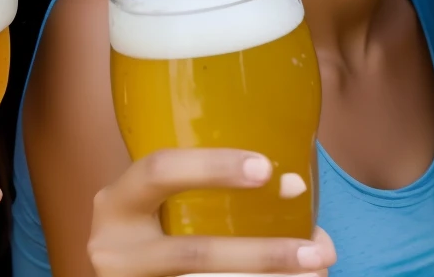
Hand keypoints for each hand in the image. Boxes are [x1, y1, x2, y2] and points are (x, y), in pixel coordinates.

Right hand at [87, 149, 335, 275]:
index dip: (211, 166)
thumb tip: (307, 214)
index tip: (266, 169)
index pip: (158, 171)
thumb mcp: (162, 201)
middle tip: (317, 249)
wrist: (124, 267)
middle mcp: (116, 251)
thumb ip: (215, 194)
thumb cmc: (154, 221)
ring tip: (317, 271)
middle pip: (194, 255)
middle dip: (261, 254)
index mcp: (118, 204)